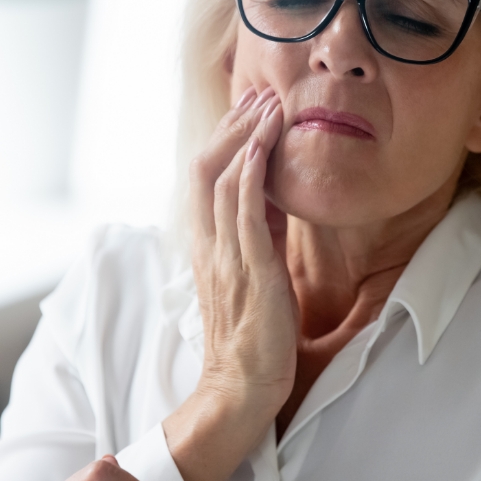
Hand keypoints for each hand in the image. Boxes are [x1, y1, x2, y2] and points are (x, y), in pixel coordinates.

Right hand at [163, 86, 296, 480]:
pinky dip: (253, 173)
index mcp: (207, 245)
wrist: (242, 386)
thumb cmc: (251, 333)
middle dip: (233, 127)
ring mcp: (226, 256)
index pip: (206, 178)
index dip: (225, 139)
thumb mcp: (253, 271)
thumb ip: (258, 232)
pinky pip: (245, 212)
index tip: (248, 109)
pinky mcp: (250, 270)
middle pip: (207, 168)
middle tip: (259, 94)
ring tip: (269, 106)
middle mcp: (209, 244)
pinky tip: (264, 146)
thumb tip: (274, 194)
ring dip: (247, 138)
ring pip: (223, 181)